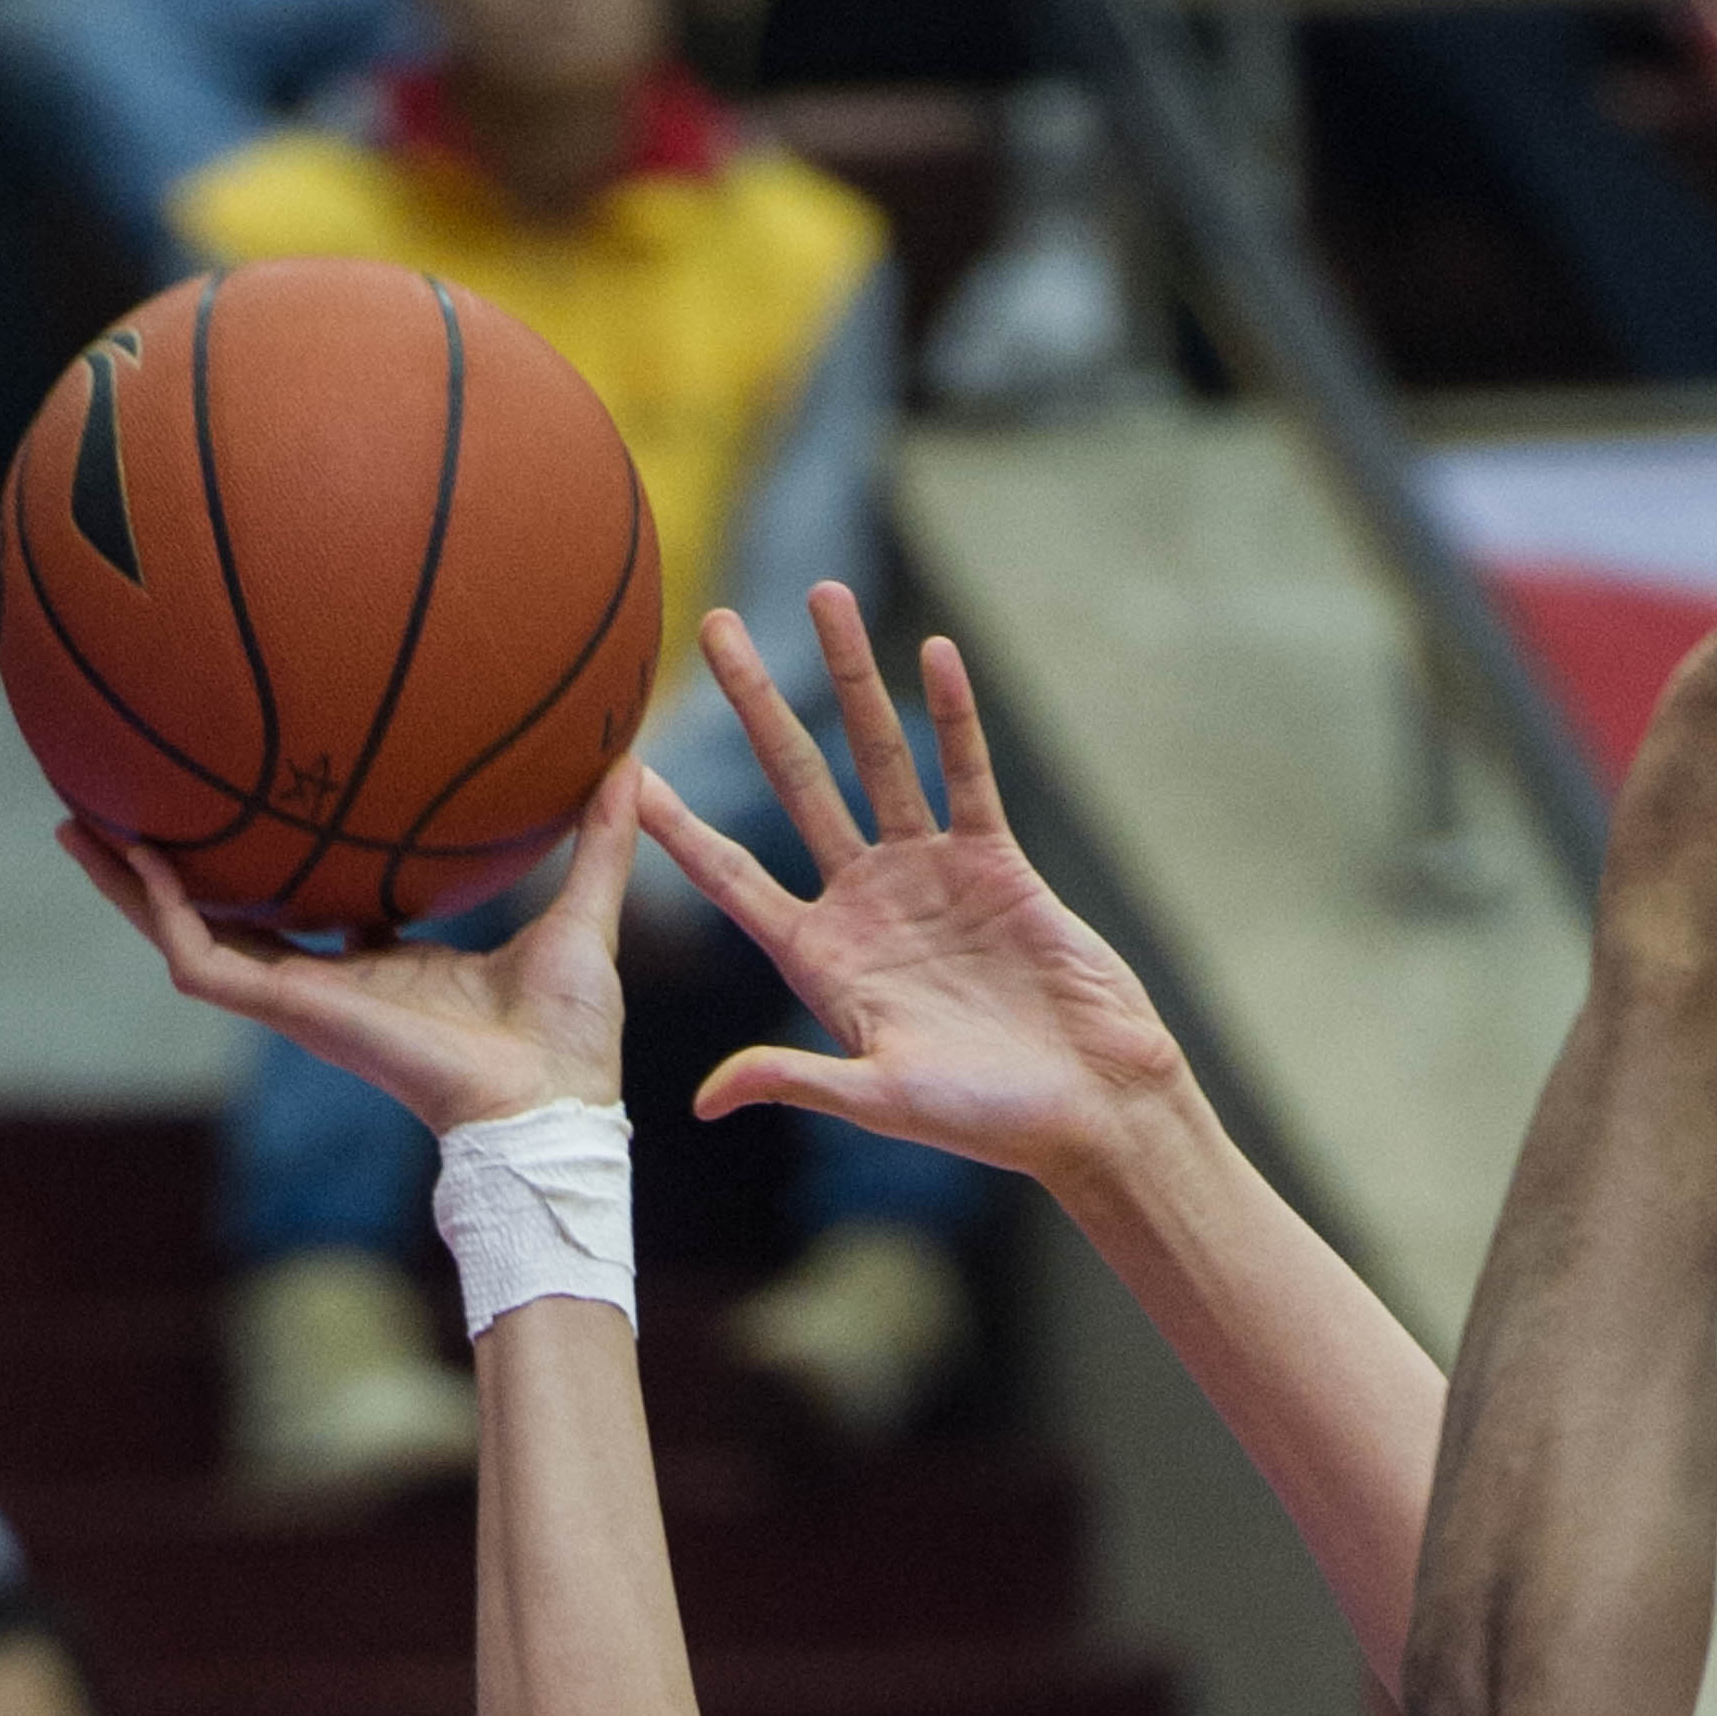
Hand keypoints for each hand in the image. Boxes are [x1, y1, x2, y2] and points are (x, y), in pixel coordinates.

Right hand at [57, 757, 644, 1133]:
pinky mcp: (293, 1014)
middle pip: (226, 915)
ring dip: (130, 884)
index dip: (272, 863)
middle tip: (117, 801)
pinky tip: (129, 856)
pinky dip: (162, 911)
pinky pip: (204, 959)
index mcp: (383, 965)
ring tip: (74, 821)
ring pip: (188, 935)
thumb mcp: (582, 916)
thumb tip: (630, 761)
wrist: (550, 1105)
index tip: (242, 807)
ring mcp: (304, 1000)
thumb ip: (598, 843)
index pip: (307, 910)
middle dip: (169, 867)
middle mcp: (330, 981)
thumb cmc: (570, 1038)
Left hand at [634, 587, 1188, 1193]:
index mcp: (821, 962)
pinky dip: (953, 715)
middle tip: (715, 624)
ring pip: (878, 755)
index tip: (625, 768)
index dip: (678, 827)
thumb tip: (703, 1102)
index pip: (732, 880)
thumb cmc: (989, 1123)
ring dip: (851, 675)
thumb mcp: (882, 1100)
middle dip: (756, 703)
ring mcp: (929, 877)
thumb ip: (794, 1080)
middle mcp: (865, 906)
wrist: (1092, 1106)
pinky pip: (967, 774)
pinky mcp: (996, 864)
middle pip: (795, 783)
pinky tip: (931, 651)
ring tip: (822, 592)